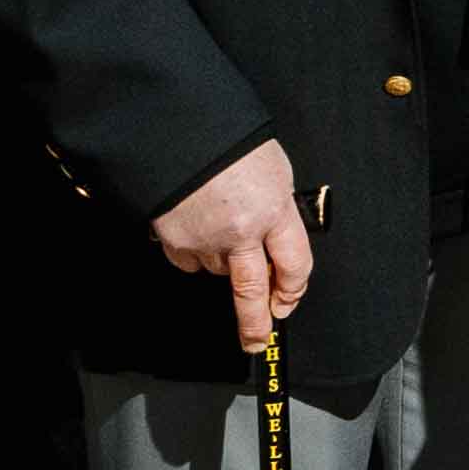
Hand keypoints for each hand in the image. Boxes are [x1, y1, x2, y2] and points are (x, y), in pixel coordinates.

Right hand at [153, 140, 314, 340]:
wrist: (174, 127)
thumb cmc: (228, 141)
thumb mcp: (272, 169)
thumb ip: (276, 209)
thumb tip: (275, 240)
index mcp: (273, 210)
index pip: (295, 265)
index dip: (293, 288)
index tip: (287, 300)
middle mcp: (241, 232)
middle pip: (251, 291)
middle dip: (255, 323)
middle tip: (257, 341)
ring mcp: (204, 240)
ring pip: (218, 269)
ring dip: (224, 261)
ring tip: (221, 228)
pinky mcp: (174, 240)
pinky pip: (189, 259)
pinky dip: (195, 252)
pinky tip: (197, 226)